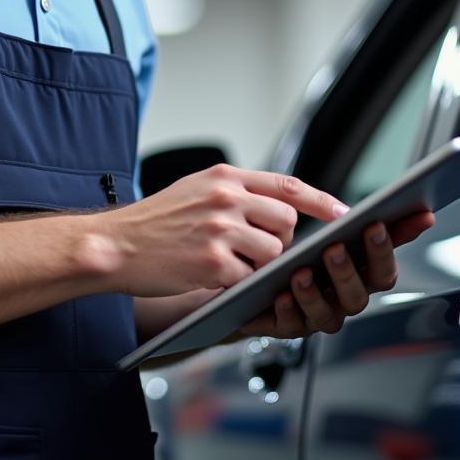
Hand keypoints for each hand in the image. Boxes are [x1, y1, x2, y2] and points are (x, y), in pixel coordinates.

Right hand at [91, 164, 351, 296]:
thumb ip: (234, 192)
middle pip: (286, 222)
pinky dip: (238, 283)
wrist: (116, 243)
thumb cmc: (154, 220)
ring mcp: (220, 230)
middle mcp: (225, 198)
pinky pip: (248, 278)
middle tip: (257, 250)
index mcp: (223, 177)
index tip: (343, 213)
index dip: (319, 200)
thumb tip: (276, 205)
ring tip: (230, 265)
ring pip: (272, 252)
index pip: (286, 184)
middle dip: (280, 241)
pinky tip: (214, 277)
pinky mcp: (213, 263)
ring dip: (260, 265)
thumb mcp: (195, 189)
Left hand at [236, 210, 434, 338]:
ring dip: (316, 293)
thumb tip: (346, 208)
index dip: (394, 244)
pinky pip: (293, 324)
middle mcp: (340, 296)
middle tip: (335, 248)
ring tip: (301, 272)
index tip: (388, 222)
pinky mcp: (287, 326)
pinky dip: (289, 310)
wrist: (237, 273)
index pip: (382, 261)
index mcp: (353, 270)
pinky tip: (281, 295)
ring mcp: (316, 313)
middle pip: (361, 293)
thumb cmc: (276, 244)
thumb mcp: (293, 215)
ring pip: (329, 314)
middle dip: (350, 271)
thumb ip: (321, 209)